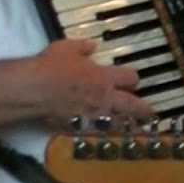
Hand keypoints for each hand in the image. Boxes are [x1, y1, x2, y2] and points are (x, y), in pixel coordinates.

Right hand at [29, 39, 148, 125]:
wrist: (34, 90)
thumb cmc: (51, 66)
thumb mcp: (67, 48)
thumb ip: (83, 47)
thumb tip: (93, 44)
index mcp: (105, 77)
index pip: (131, 77)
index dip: (132, 79)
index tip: (131, 81)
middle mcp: (105, 98)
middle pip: (134, 106)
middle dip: (144, 110)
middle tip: (149, 114)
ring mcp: (94, 115)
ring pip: (120, 125)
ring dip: (127, 126)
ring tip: (134, 130)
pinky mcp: (81, 128)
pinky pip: (98, 135)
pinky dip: (104, 136)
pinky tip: (106, 137)